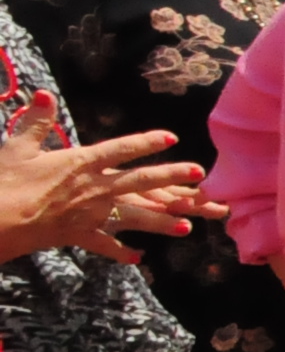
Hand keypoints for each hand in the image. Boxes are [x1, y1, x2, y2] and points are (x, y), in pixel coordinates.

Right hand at [0, 95, 213, 265]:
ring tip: (187, 227)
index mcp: (79, 163)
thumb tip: (44, 94)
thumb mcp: (17, 147)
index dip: (146, 142)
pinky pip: (103, 245)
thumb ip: (35, 121)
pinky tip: (139, 258)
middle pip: (139, 180)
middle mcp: (91, 188)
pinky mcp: (76, 236)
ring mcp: (87, 214)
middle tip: (199, 173)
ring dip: (160, 222)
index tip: (171, 138)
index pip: (120, 149)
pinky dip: (120, 252)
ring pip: (132, 217)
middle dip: (170, 177)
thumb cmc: (1, 181)